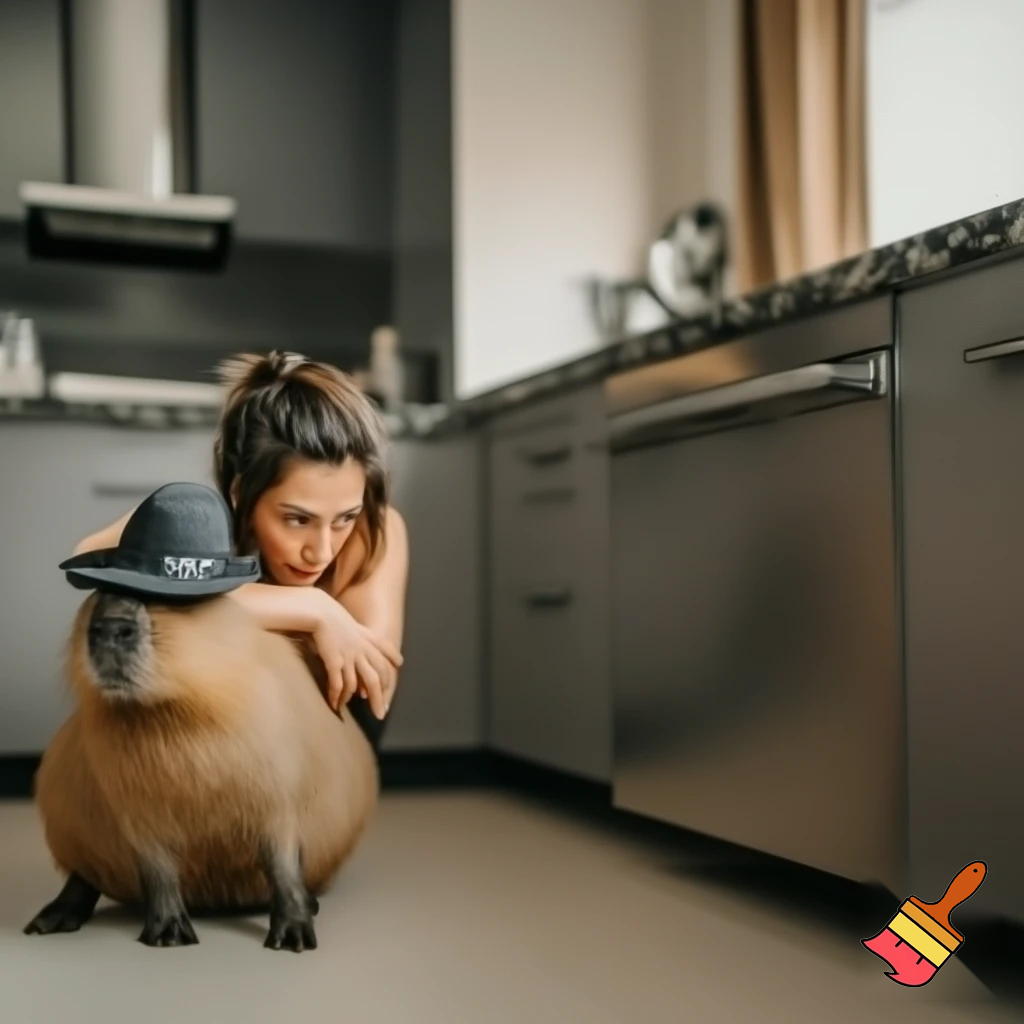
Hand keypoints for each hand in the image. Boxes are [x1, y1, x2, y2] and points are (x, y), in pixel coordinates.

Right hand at [309, 591, 402, 718]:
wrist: (318, 611)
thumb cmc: (331, 618)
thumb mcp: (352, 625)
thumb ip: (361, 639)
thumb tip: (360, 659)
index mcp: (368, 639)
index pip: (386, 655)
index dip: (391, 668)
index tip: (393, 683)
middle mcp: (363, 649)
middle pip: (377, 677)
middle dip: (379, 698)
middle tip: (380, 714)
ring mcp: (350, 656)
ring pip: (360, 684)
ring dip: (355, 700)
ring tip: (351, 709)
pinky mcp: (335, 661)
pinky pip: (339, 684)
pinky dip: (337, 696)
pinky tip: (334, 704)